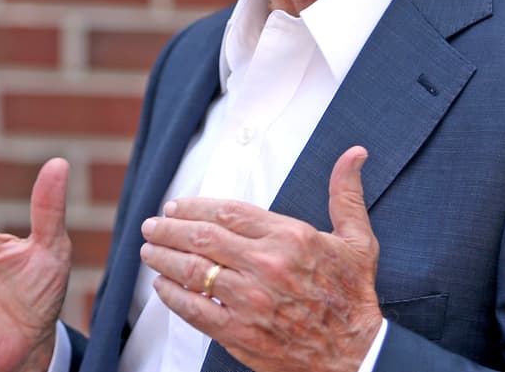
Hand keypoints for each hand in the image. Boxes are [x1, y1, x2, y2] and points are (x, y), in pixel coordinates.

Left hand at [140, 146, 382, 371]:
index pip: (228, 211)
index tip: (175, 206)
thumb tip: (355, 153)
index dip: (194, 206)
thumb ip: (346, 194)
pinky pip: (195, 311)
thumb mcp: (357, 240)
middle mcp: (266, 265)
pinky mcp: (240, 333)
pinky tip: (162, 287)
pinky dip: (173, 297)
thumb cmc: (353, 295)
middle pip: (202, 238)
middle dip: (169, 229)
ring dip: (163, 259)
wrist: (356, 355)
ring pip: (193, 272)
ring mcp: (250, 301)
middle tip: (151, 225)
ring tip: (148, 251)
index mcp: (290, 237)